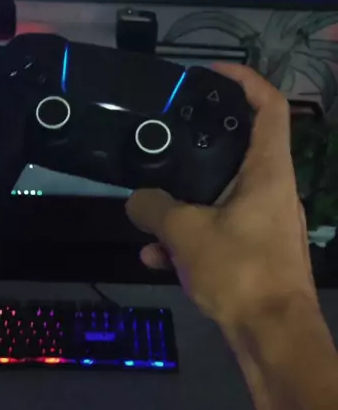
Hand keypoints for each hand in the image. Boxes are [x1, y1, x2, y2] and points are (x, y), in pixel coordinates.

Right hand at [126, 64, 317, 330]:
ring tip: (148, 224)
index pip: (269, 105)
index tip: (211, 73)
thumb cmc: (241, 271)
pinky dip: (192, 240)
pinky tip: (158, 260)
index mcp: (269, 171)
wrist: (273, 336)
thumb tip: (136, 201)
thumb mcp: (186, 234)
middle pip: (238, 153)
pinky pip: (221, 233)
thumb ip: (155, 209)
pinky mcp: (258, 254)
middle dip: (197, 153)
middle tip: (165, 147)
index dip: (243, 79)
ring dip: (186, 208)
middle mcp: (273, 191)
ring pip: (222, 199)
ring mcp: (267, 224)